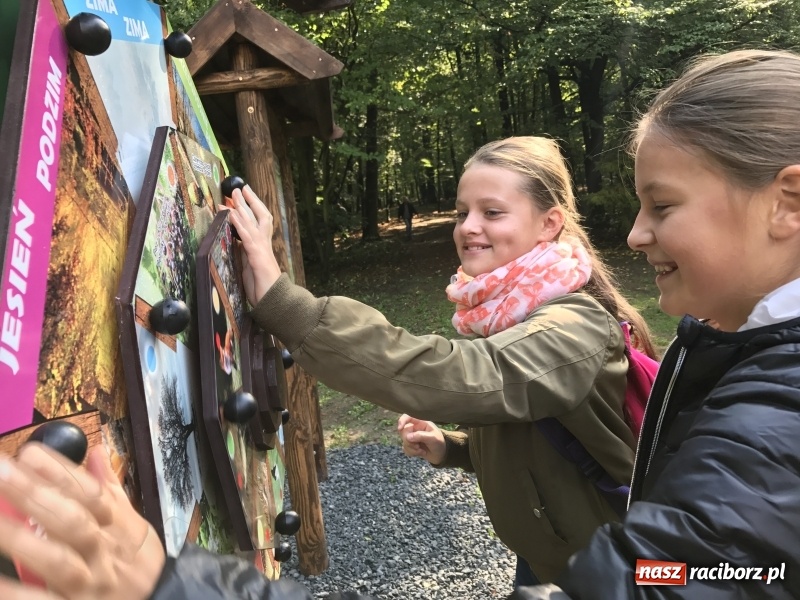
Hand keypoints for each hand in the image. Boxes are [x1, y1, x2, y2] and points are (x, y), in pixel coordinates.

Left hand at [0, 444, 164, 599]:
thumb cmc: (137, 565)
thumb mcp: (134, 525)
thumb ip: (110, 490)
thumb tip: (96, 451)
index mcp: (116, 527)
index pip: (90, 494)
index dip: (61, 473)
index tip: (30, 453)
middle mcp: (102, 552)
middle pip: (71, 521)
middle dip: (37, 494)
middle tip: (3, 470)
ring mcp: (88, 584)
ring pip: (57, 560)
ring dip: (22, 538)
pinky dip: (17, 592)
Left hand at [226, 185, 282, 305]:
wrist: (275, 302)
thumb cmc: (263, 288)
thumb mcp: (249, 268)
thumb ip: (244, 254)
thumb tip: (235, 243)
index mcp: (262, 247)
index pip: (259, 222)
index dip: (252, 208)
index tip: (243, 197)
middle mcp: (264, 245)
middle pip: (260, 216)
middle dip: (250, 201)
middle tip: (239, 187)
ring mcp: (262, 249)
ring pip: (253, 222)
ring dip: (242, 207)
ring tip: (233, 195)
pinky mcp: (257, 257)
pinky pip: (247, 236)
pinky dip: (240, 223)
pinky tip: (232, 214)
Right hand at [397, 415, 445, 465]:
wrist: (441, 454)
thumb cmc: (439, 443)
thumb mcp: (433, 438)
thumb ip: (421, 436)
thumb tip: (408, 437)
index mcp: (421, 422)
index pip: (408, 417)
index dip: (402, 420)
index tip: (400, 428)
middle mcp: (415, 428)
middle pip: (404, 432)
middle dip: (409, 441)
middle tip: (417, 446)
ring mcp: (412, 437)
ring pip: (404, 442)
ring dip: (412, 448)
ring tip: (421, 450)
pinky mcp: (411, 446)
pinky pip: (405, 449)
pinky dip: (412, 453)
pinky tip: (420, 453)